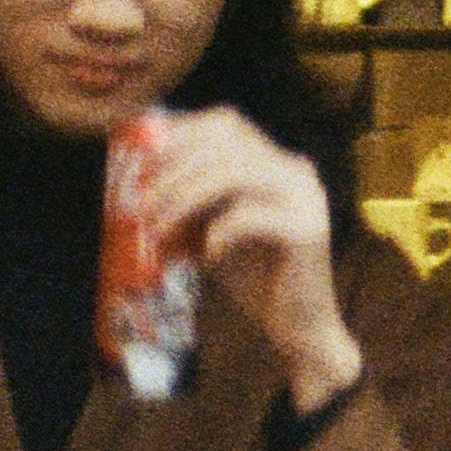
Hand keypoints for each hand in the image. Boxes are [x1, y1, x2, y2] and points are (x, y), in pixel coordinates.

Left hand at [125, 105, 361, 410]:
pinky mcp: (307, 230)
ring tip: (160, 231)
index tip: (147, 161)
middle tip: (143, 204)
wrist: (299, 328)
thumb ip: (194, 201)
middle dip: (175, 172)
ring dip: (186, 200)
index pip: (228, 123)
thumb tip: (143, 179)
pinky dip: (217, 234)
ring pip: (234, 174)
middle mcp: (296, 171)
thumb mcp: (215, 228)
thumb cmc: (254, 277)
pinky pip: (248, 217)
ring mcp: (305, 197)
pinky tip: (208, 258)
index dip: (183, 134)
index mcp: (276, 162)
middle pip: (225, 145)